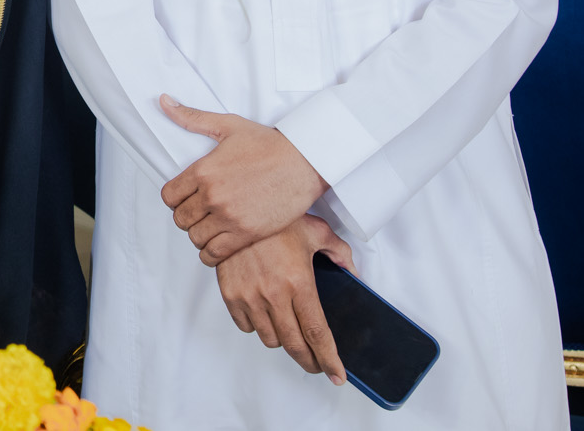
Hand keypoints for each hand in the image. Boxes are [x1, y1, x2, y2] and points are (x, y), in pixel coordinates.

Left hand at [159, 96, 327, 263]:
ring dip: (198, 234)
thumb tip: (163, 101)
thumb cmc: (269, 144)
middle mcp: (213, 195)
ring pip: (195, 237)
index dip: (174, 198)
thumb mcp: (227, 125)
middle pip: (180, 219)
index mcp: (204, 170)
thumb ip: (192, 118)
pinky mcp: (248, 233)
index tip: (184, 197)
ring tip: (209, 227)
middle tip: (198, 213)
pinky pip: (215, 253)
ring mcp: (230, 216)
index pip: (169, 196)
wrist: (305, 161)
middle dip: (186, 217)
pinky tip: (217, 245)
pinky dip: (211, 253)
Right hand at [214, 215, 353, 383]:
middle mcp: (274, 294)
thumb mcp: (315, 231)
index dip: (329, 359)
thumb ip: (339, 253)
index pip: (318, 333)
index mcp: (299, 282)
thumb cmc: (276, 219)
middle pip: (295, 345)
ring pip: (270, 339)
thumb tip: (353, 272)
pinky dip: (257, 326)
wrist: (236, 207)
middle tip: (317, 364)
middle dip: (310, 361)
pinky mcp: (230, 294)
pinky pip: (246, 326)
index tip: (337, 375)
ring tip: (289, 331)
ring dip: (283, 340)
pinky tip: (265, 315)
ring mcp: (250, 296)